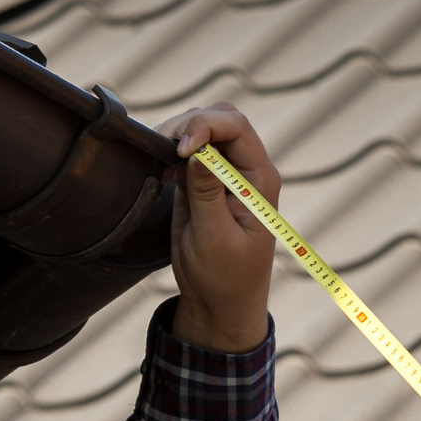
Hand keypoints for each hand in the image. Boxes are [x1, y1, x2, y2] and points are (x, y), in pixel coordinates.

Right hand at [155, 103, 279, 352]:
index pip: (237, 128)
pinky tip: (161, 171)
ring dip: (178, 135)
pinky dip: (171, 150)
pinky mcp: (203, 182)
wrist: (220, 302)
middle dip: (190, 124)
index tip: (180, 150)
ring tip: (160, 161)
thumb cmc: (225, 277)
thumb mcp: (214, 238)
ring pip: (203, 129)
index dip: (206, 126)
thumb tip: (200, 152)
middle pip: (222, 118)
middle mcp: (246, 170)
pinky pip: (189, 150)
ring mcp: (224, 174)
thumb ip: (207, 193)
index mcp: (260, 181)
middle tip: (165, 149)